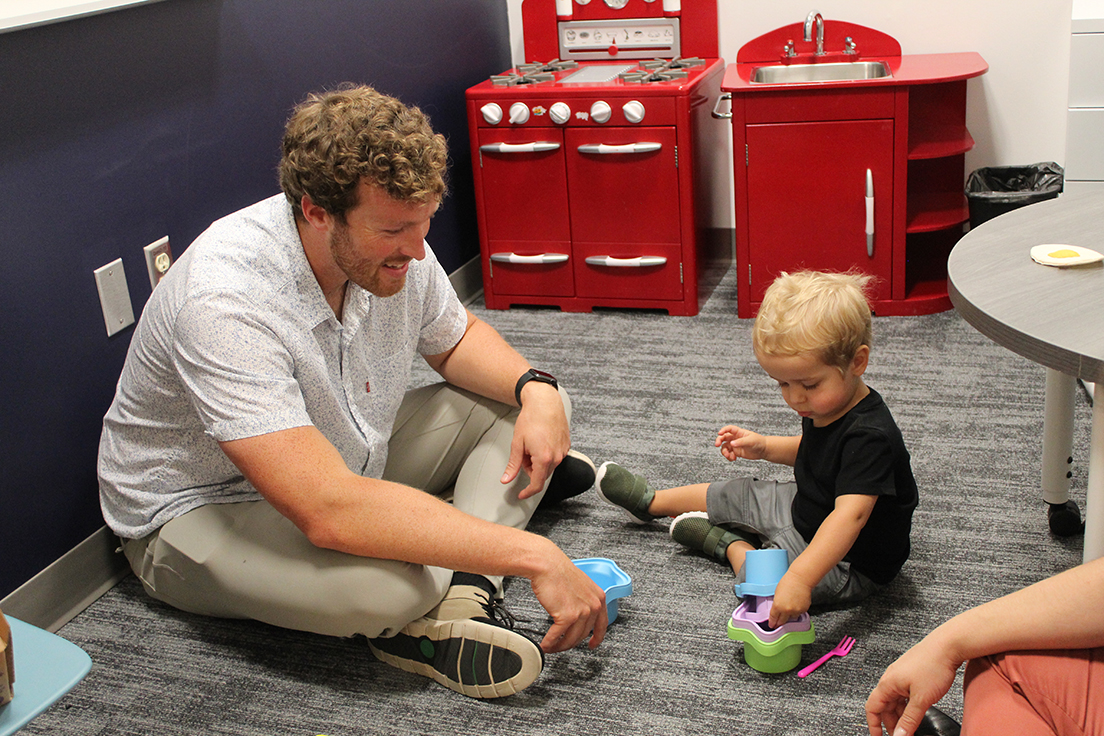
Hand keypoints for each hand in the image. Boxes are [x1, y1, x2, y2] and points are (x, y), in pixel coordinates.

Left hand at [501, 382, 570, 498]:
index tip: (521, 495)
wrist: (545, 402)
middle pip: (541, 474)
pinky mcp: (566, 445)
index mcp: (544, 459)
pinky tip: (541, 440)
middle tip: (523, 452)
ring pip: (548, 466)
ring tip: (532, 443)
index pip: (537, 484)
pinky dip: (545, 454)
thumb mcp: (517, 443)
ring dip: (538, 461)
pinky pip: (555, 457)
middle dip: (530, 468)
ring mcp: (563, 451)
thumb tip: (506, 479)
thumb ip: (513, 464)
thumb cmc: (531, 419)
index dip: (528, 492)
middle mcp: (556, 457)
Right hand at [529, 555, 608, 652]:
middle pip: (583, 635)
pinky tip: (545, 644)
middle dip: (570, 642)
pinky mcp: (567, 616)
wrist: (547, 565)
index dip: (597, 638)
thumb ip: (583, 600)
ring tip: (551, 646)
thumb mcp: (580, 585)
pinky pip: (557, 636)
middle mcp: (593, 606)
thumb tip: (578, 614)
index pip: (602, 625)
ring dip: (559, 646)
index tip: (592, 645)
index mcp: (599, 597)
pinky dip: (549, 643)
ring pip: (571, 639)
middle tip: (561, 644)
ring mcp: (581, 612)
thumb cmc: (558, 571)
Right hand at [716, 425, 766, 461]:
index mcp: (739, 432)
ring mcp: (735, 445)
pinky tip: (733, 459)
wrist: (763, 450)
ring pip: (725, 447)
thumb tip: (731, 444)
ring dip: (724, 452)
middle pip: (723, 437)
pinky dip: (729, 457)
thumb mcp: (750, 440)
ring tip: (729, 456)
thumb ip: (741, 442)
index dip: (723, 430)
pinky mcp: (736, 452)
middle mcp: (735, 438)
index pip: (729, 429)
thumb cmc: (759, 442)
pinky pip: (729, 454)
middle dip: (719, 441)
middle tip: (717, 445)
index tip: (719, 433)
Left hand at [767, 570, 811, 627]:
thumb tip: (777, 610)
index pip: (773, 618)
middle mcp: (786, 610)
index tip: (772, 625)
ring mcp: (796, 611)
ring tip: (789, 608)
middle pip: (782, 622)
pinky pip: (798, 613)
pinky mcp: (803, 610)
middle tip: (778, 624)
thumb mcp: (776, 593)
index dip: (772, 623)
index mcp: (777, 606)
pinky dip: (797, 611)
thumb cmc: (787, 583)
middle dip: (779, 623)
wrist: (800, 580)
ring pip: (791, 618)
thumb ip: (777, 604)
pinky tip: (796, 604)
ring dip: (789, 616)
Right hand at [864, 637, 959, 735]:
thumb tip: (900, 735)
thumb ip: (909, 720)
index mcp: (887, 683)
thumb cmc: (933, 665)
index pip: (872, 708)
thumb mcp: (921, 699)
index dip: (873, 725)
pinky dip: (907, 705)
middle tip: (901, 735)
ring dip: (900, 715)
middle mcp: (891, 678)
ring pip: (895, 700)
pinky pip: (904, 694)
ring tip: (910, 726)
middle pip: (884, 706)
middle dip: (890, 723)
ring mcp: (901, 675)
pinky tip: (916, 711)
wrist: (947, 645)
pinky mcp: (911, 673)